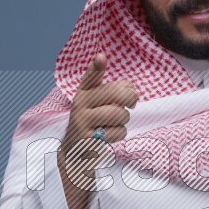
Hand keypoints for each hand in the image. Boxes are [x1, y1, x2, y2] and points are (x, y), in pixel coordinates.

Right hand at [58, 52, 138, 191]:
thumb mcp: (100, 104)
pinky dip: (119, 134)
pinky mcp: (89, 138)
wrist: (75, 151)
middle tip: (133, 103)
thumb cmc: (94, 122)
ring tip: (114, 123)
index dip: (97, 66)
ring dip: (124, 120)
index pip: (91, 77)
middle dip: (130, 98)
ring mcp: (83, 122)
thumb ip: (116, 91)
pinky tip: (108, 135)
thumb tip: (130, 86)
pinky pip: (117, 132)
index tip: (102, 57)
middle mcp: (80, 104)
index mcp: (84, 92)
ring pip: (119, 114)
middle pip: (115, 94)